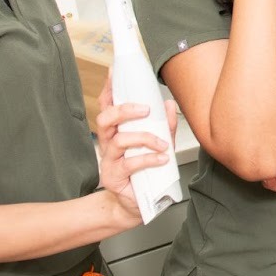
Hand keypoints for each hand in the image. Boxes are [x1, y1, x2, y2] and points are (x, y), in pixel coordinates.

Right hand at [94, 76, 177, 224]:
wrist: (135, 205)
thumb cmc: (145, 172)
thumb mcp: (158, 145)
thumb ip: (164, 126)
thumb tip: (169, 105)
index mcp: (117, 131)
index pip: (109, 104)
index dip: (110, 88)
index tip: (115, 71)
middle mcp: (109, 143)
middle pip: (106, 118)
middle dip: (125, 110)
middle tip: (145, 109)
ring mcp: (109, 160)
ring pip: (119, 140)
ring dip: (144, 138)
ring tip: (161, 145)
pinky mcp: (113, 177)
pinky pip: (130, 164)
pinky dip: (148, 159)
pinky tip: (161, 160)